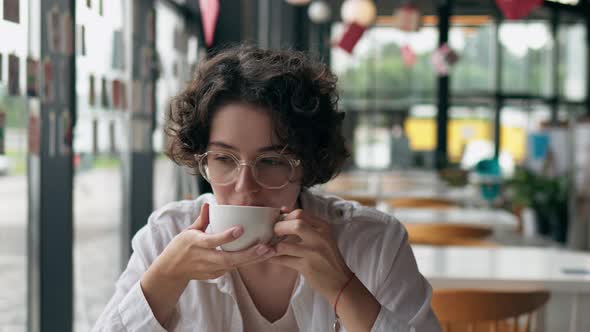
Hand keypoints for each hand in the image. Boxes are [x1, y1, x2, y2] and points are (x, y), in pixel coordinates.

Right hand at [151, 203, 275, 282]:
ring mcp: (210, 269)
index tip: (241, 229)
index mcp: (196, 244)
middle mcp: (204, 258)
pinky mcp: (216, 275)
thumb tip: (209, 204)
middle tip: (266, 247)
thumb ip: (202, 219)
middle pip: (228, 259)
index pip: (212, 241)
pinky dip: (248, 262)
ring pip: (235, 265)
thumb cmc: (181, 246)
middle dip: (249, 254)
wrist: (171, 271)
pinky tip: (262, 255)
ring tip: (270, 251)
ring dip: (254, 259)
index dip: (226, 236)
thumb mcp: (188, 231)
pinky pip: (234, 268)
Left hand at [268, 207, 352, 304]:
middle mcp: (320, 237)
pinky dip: (273, 258)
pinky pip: (283, 260)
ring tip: (270, 246)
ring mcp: (313, 252)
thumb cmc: (327, 258)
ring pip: (285, 245)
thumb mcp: (322, 237)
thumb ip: (306, 225)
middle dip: (279, 227)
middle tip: (274, 233)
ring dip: (273, 246)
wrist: (340, 281)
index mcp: (323, 227)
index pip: (300, 214)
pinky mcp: (307, 266)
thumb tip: (283, 211)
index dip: (285, 216)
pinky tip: (270, 256)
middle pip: (295, 224)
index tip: (278, 221)